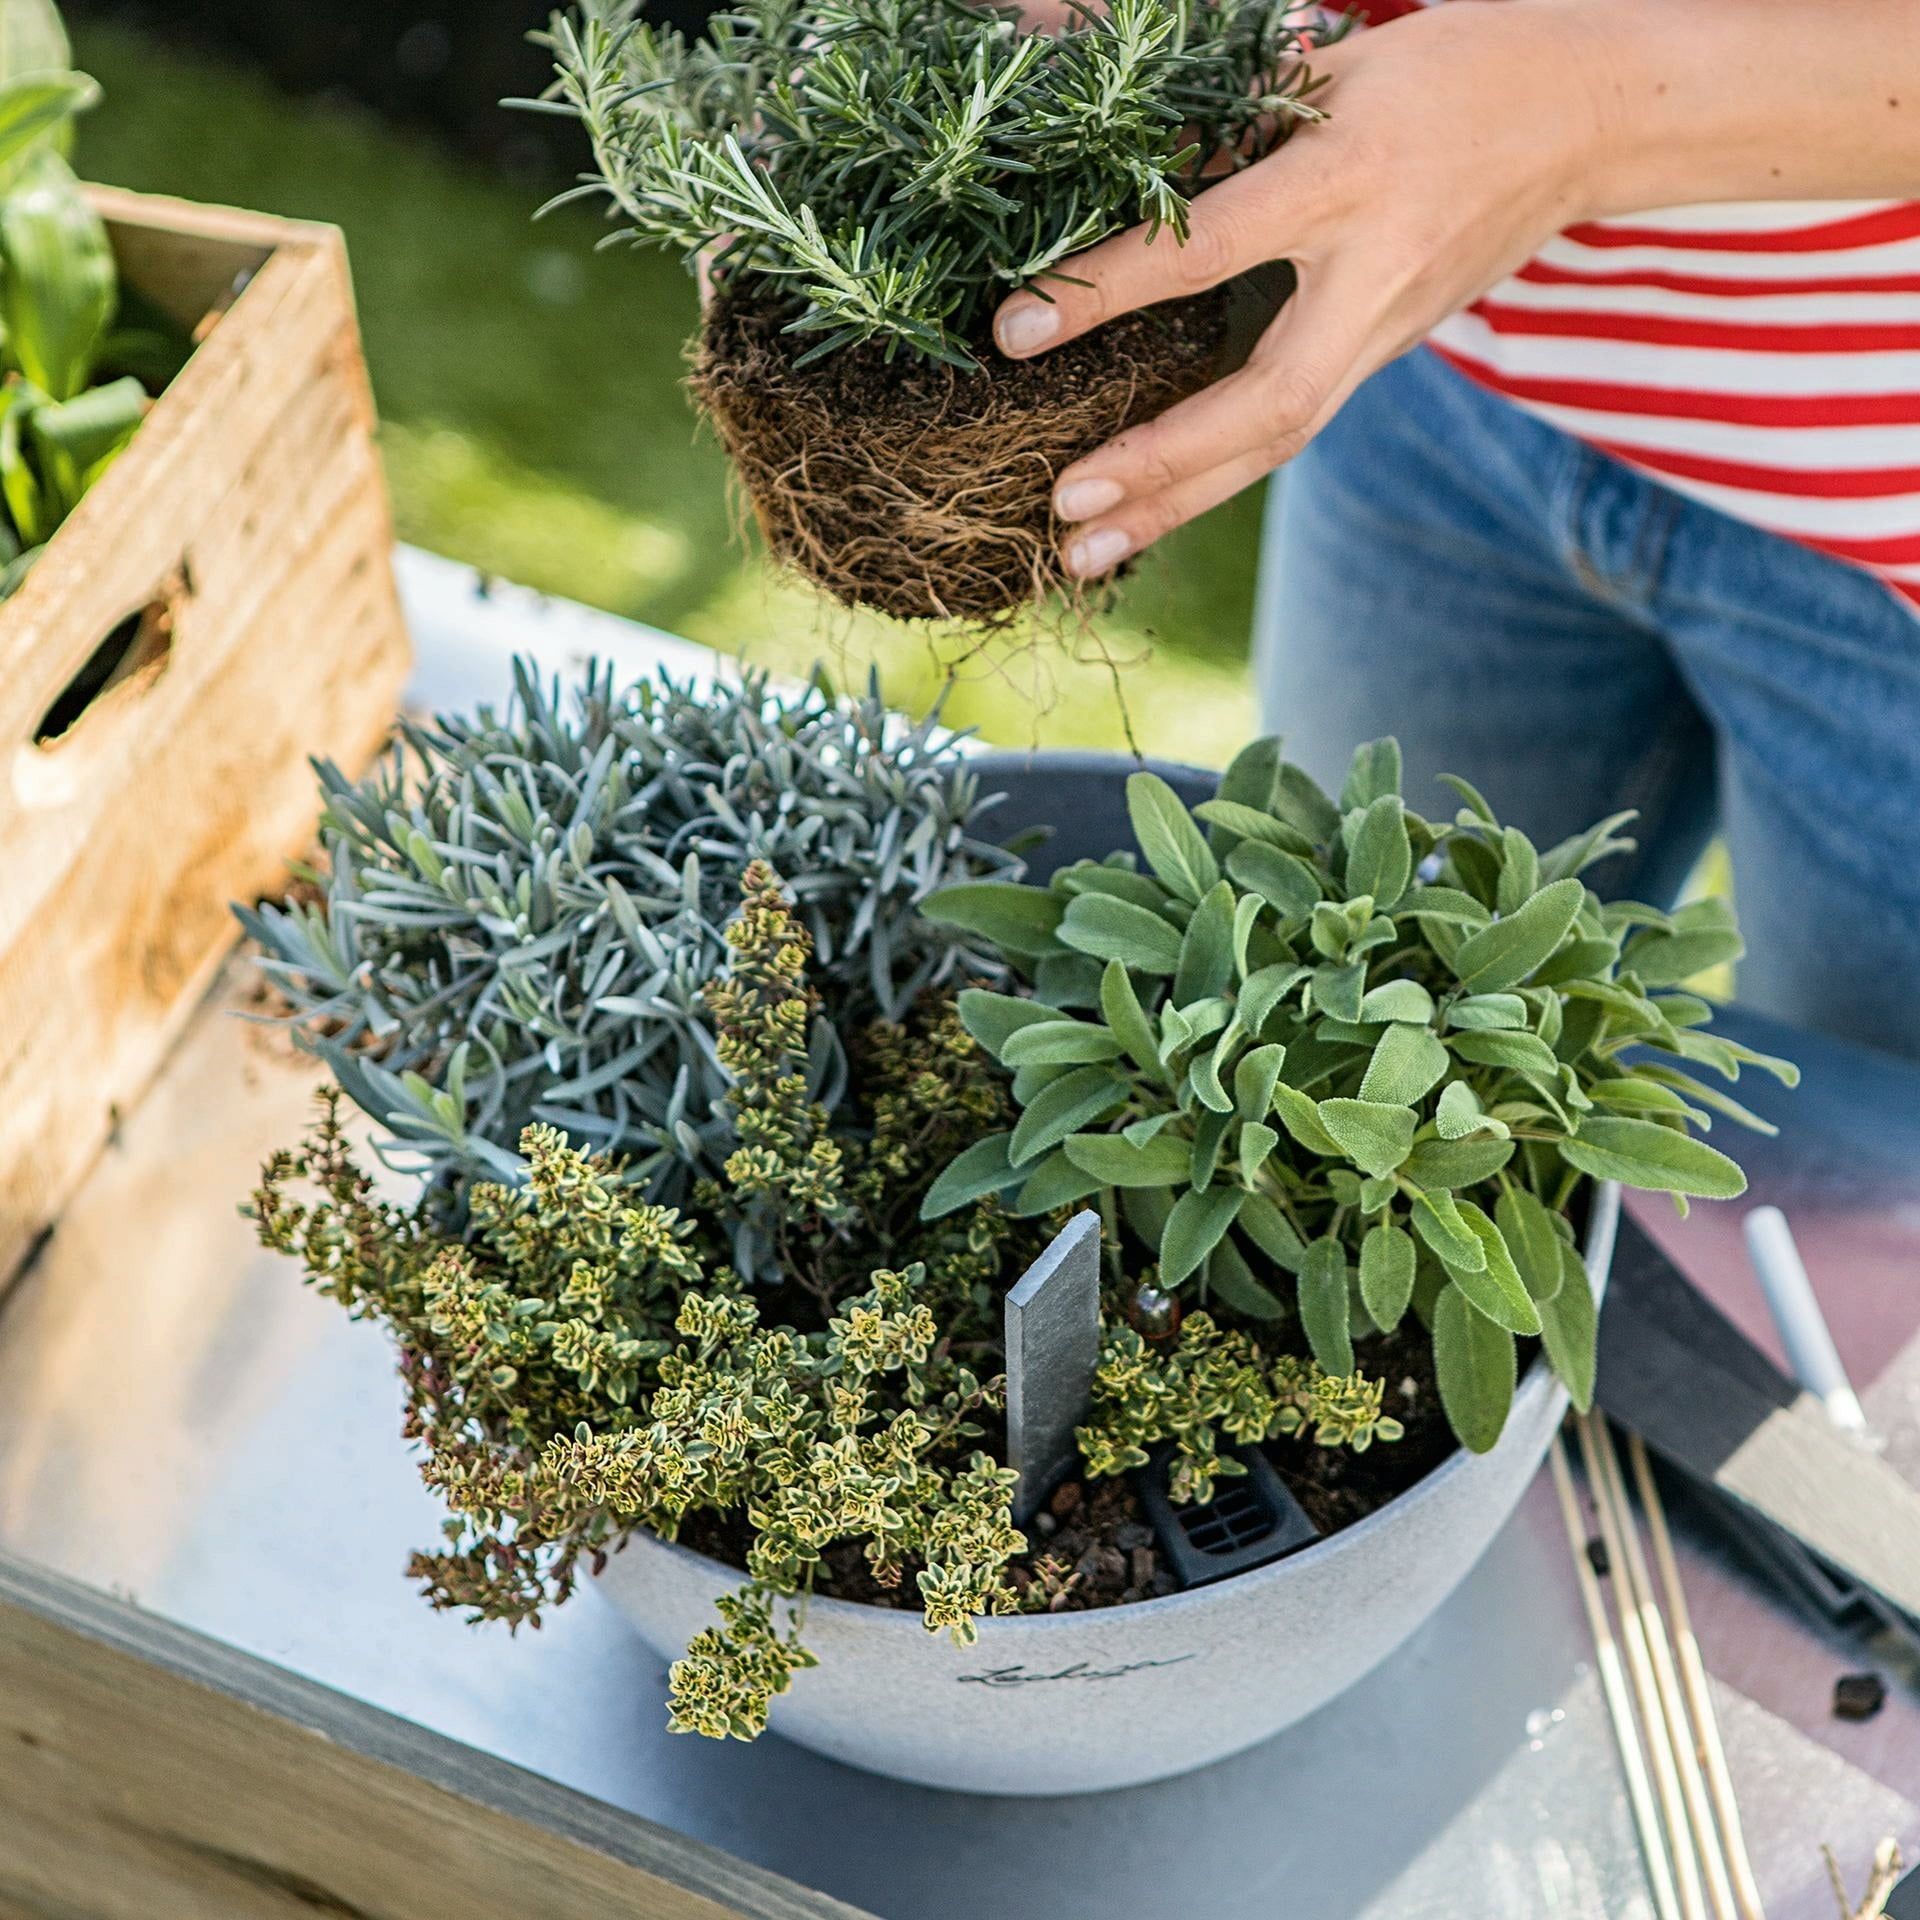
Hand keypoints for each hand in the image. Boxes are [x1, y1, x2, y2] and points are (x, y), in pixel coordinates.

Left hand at [994, 1, 1621, 577]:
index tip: (1015, 332)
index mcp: (1347, 178)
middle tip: (1066, 507)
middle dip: (1162, 464)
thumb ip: (1228, 125)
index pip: (1207, 247)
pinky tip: (1150, 508)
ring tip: (1089, 553)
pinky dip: (1216, 474)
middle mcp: (1370, 277)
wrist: (1587, 117)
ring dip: (1179, 505)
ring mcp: (1386, 333)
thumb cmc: (1450, 70)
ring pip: (1279, 441)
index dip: (1108, 289)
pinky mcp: (1386, 357)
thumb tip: (1110, 177)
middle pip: (1265, 405)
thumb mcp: (1334, 69)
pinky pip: (1291, 427)